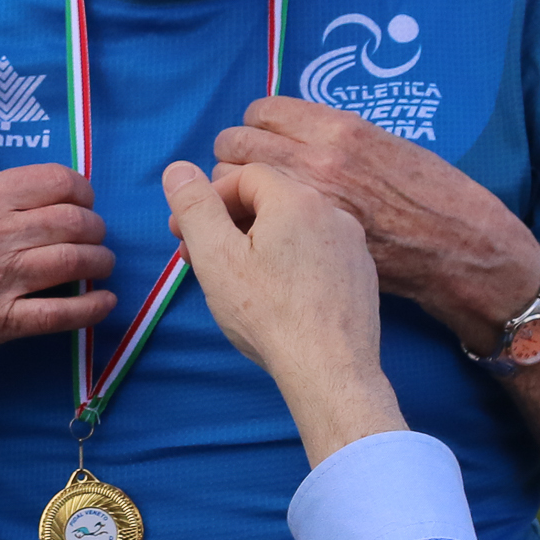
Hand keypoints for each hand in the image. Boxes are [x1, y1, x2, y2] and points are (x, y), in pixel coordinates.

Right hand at [0, 165, 117, 362]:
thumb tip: (46, 198)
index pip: (56, 181)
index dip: (82, 191)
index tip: (85, 202)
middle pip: (74, 222)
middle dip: (95, 228)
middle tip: (95, 236)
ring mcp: (0, 279)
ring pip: (74, 262)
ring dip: (99, 262)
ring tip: (100, 265)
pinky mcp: (1, 321)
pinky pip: (60, 314)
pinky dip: (91, 308)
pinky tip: (104, 303)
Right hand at [161, 160, 403, 465]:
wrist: (331, 370)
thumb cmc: (269, 314)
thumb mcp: (216, 257)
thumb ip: (194, 207)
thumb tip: (178, 169)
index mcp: (296, 198)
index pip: (244, 175)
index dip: (208, 199)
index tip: (185, 232)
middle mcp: (332, 211)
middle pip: (270, 200)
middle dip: (229, 222)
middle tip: (201, 257)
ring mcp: (352, 244)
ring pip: (294, 227)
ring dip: (259, 242)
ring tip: (236, 279)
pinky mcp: (361, 274)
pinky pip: (318, 253)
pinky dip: (291, 262)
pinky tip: (277, 295)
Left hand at [215, 97, 539, 353]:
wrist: (461, 248)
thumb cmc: (433, 194)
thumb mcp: (387, 144)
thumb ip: (336, 137)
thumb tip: (294, 134)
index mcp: (339, 129)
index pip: (260, 111)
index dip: (255, 126)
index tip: (261, 140)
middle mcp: (316, 161)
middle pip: (234, 144)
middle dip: (234, 157)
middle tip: (247, 174)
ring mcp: (309, 205)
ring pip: (231, 184)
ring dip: (232, 190)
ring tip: (250, 205)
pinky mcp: (307, 243)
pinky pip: (248, 226)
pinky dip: (244, 226)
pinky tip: (259, 234)